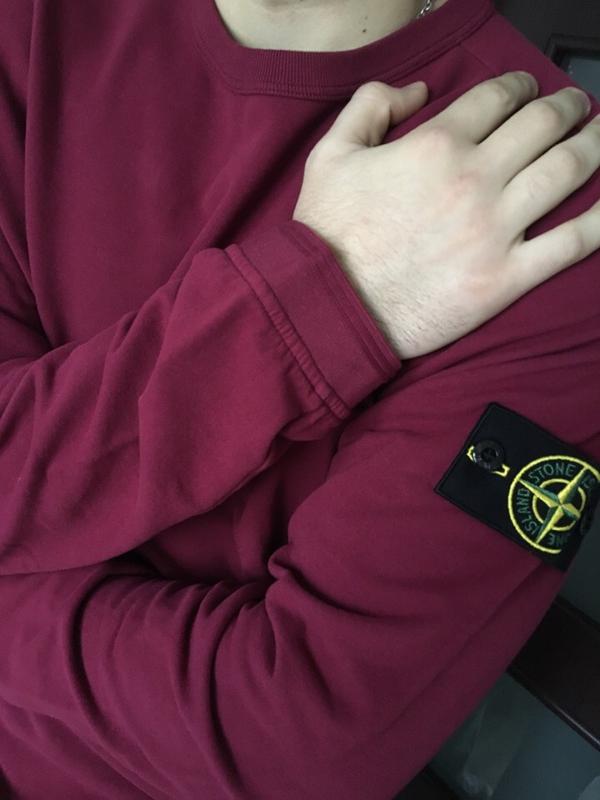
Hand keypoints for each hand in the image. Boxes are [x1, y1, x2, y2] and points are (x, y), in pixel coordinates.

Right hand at [292, 72, 599, 358]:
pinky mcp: (504, 278)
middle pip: (544, 126)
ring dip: (596, 144)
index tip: (527, 89)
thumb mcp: (329, 154)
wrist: (330, 308)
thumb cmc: (327, 236)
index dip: (521, 85)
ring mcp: (495, 231)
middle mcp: (475, 180)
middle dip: (566, 107)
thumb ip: (370, 105)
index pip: (499, 97)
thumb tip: (419, 91)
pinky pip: (572, 243)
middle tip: (574, 107)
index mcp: (436, 145)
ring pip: (568, 171)